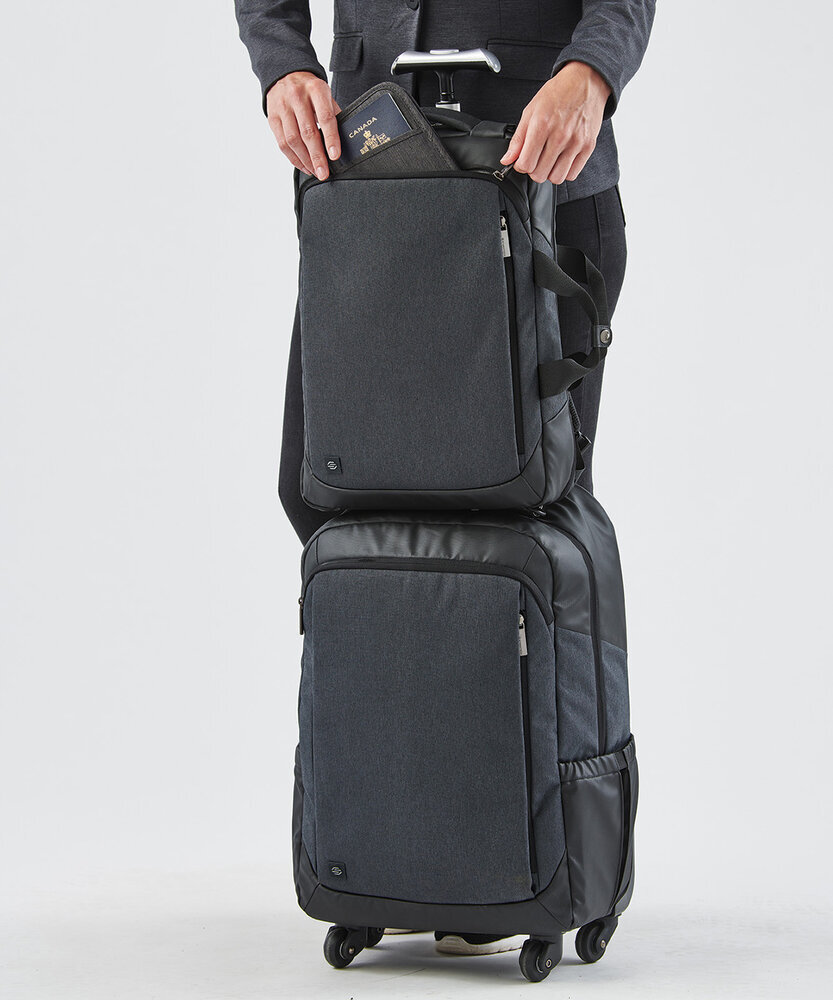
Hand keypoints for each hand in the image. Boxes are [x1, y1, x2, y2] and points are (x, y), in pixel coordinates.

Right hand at [266, 72, 341, 178]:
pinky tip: (303, 166)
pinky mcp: (272, 117)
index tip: (335, 156)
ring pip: (292, 140)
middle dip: (317, 156)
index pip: (325, 117)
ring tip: (315, 172)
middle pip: (307, 132)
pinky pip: (282, 143)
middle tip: (324, 173)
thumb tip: (343, 142)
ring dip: (305, 160)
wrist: (286, 74)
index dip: (331, 138)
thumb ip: (333, 114)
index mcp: (316, 89)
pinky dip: (293, 158)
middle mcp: (297, 96)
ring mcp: (283, 107)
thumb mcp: (325, 94)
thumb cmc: (310, 89)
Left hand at [500, 62, 610, 183]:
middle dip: (534, 169)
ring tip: (549, 159)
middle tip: (536, 158)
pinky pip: (572, 174)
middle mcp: (559, 136)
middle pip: (539, 175)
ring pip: (556, 178)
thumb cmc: (558, 93)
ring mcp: (575, 142)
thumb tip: (507, 159)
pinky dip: (565, 171)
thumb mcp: (531, 111)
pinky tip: (562, 159)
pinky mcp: (588, 146)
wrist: (585, 81)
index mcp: (542, 125)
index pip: (525, 164)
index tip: (523, 159)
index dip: (521, 165)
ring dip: (549, 172)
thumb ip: (518, 138)